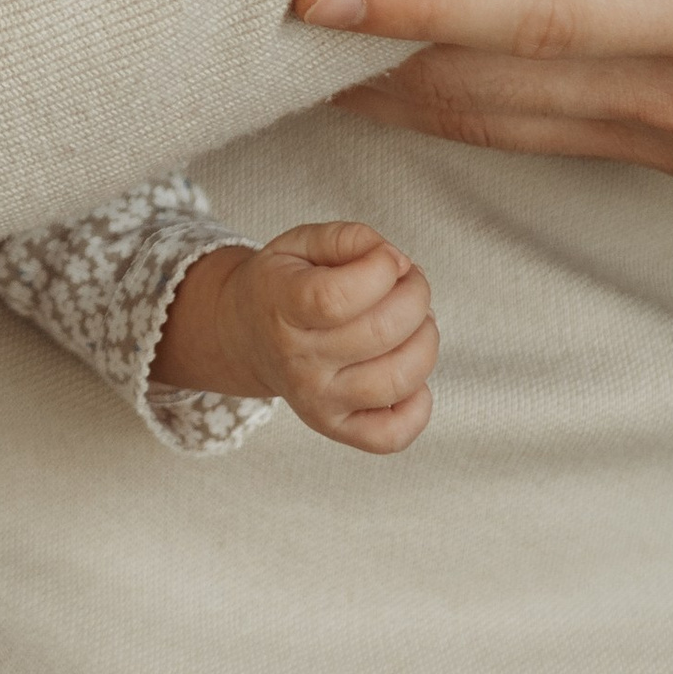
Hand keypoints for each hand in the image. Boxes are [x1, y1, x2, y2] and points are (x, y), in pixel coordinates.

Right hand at [152, 224, 437, 451]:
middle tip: (410, 282)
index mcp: (280, 306)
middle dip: (416, 296)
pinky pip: (393, 435)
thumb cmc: (283, 285)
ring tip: (414, 321)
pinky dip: (418, 405)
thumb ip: (348, 238)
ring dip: (426, 341)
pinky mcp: (338, 428)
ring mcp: (318, 400)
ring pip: (398, 380)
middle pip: (381, 333)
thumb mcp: (300, 243)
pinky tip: (407, 372)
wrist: (246, 336)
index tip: (387, 259)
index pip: (336, 298)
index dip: (379, 271)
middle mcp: (297, 361)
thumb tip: (397, 263)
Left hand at [288, 0, 672, 190]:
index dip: (429, 3)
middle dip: (369, 61)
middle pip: (498, 89)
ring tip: (286, 48)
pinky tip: (381, 79)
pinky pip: (535, 137)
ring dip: (391, 92)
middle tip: (252, 19)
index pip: (551, 14)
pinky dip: (449, 106)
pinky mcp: (672, 158)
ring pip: (504, 125)